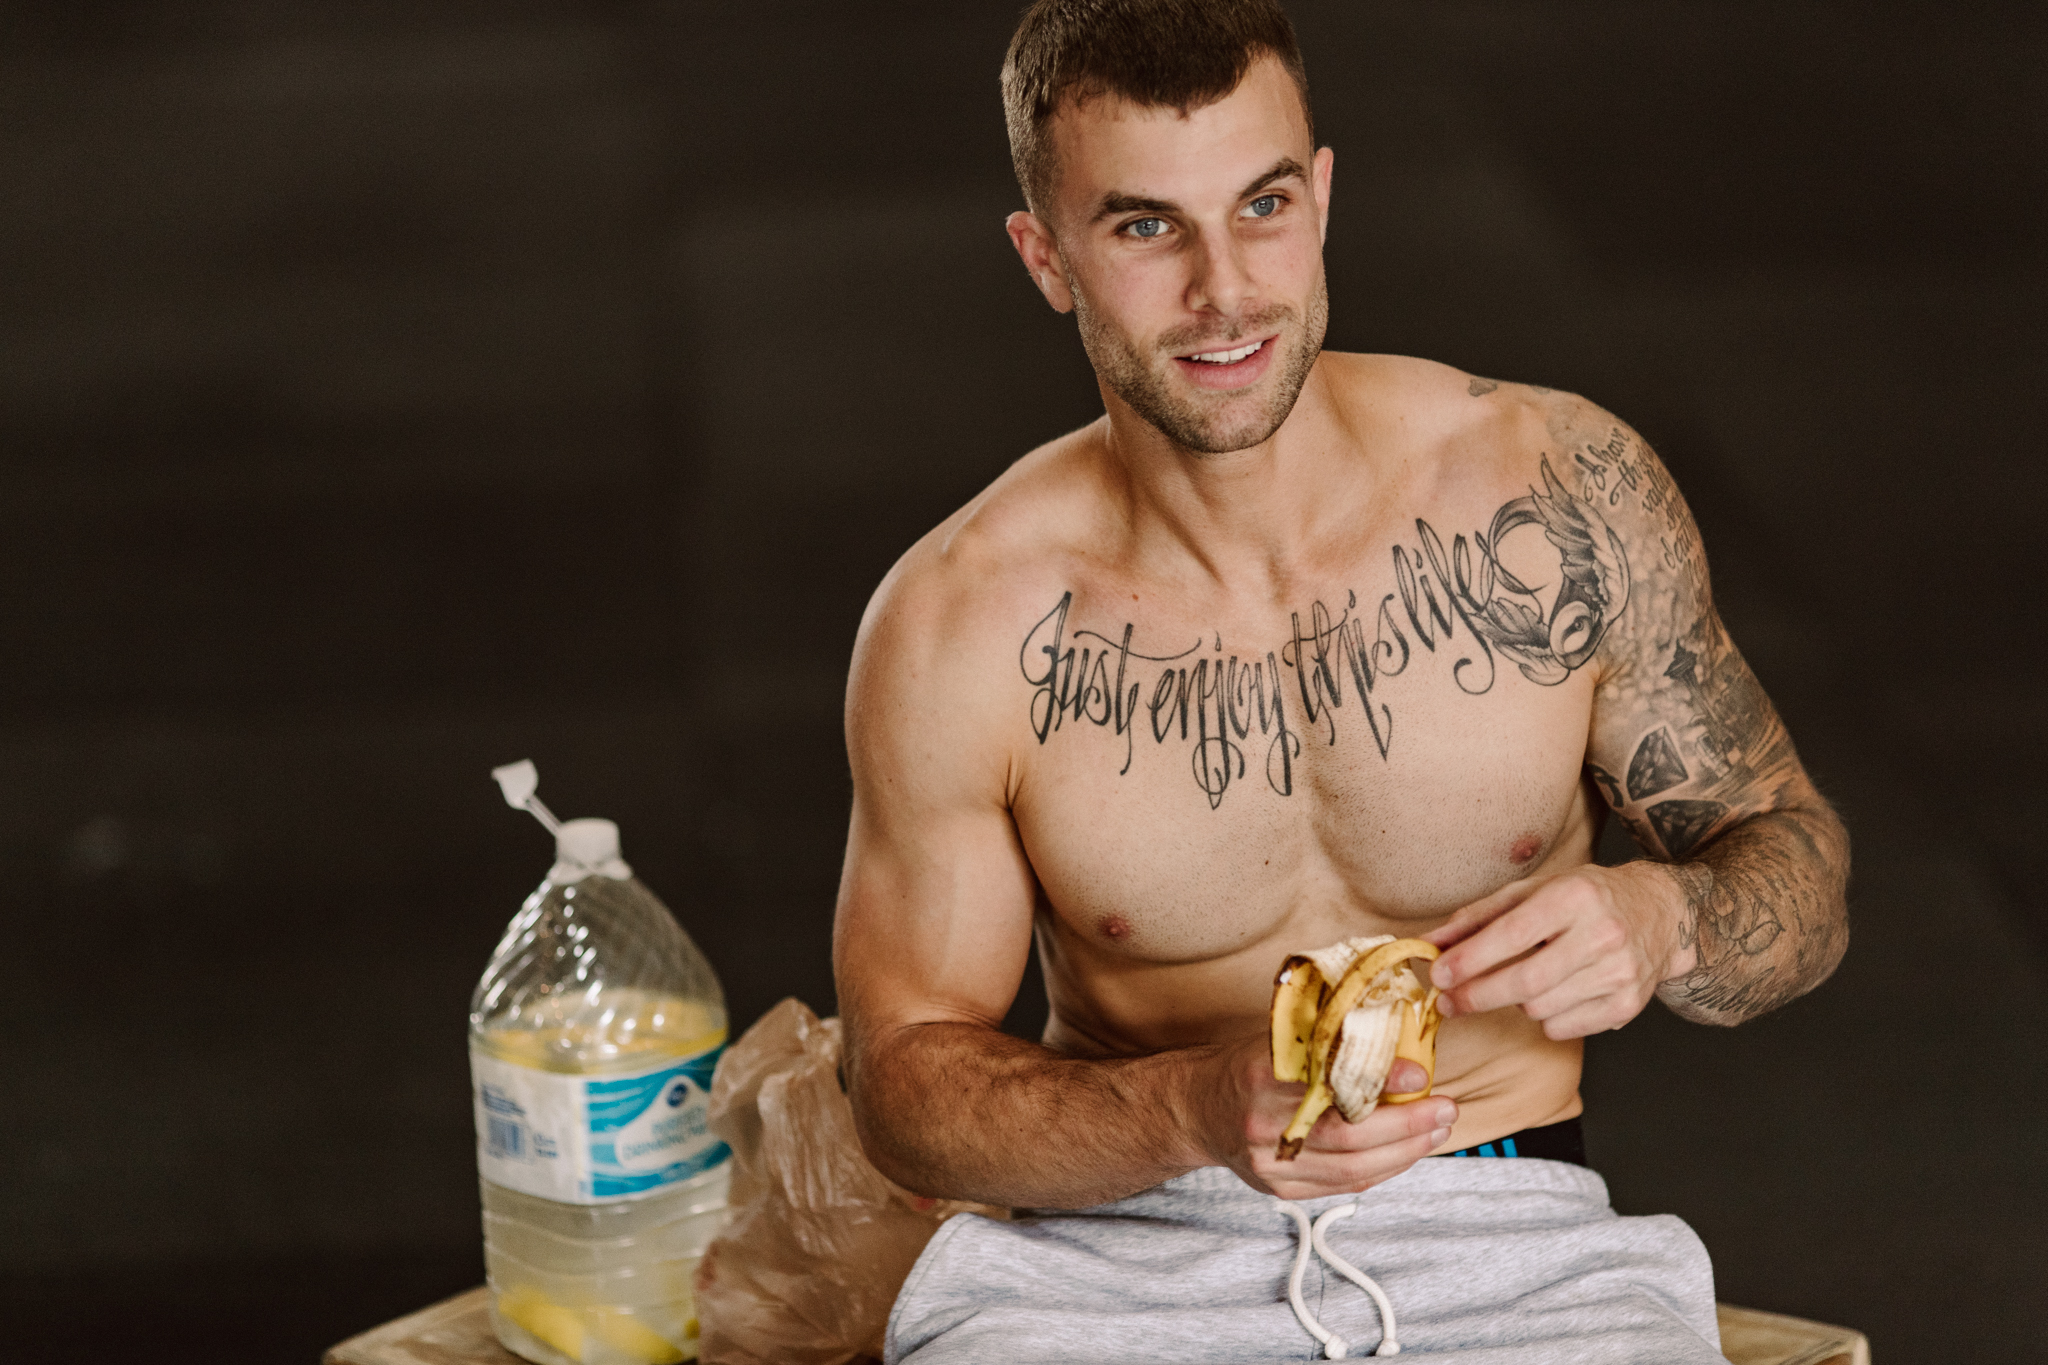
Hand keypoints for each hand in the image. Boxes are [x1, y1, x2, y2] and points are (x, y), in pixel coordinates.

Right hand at [1195, 1037, 1457, 1200]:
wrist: (1196, 1108)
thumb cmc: (1245, 1065)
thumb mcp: (1277, 1038)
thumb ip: (1326, 1039)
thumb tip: (1394, 1027)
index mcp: (1259, 1074)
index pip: (1328, 1080)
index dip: (1379, 1081)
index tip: (1420, 1071)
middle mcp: (1262, 1122)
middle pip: (1347, 1136)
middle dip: (1407, 1125)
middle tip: (1445, 1108)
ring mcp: (1270, 1162)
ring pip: (1351, 1168)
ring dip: (1404, 1152)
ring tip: (1437, 1130)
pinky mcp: (1279, 1187)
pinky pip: (1343, 1184)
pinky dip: (1382, 1169)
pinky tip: (1406, 1152)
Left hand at [1425, 862, 1691, 1039]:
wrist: (1659, 913)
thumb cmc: (1585, 898)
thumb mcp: (1533, 891)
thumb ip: (1478, 916)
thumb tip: (1429, 942)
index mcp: (1575, 896)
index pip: (1512, 934)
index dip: (1470, 959)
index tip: (1438, 975)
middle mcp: (1602, 933)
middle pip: (1525, 982)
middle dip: (1477, 996)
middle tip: (1448, 1002)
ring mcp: (1620, 972)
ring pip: (1540, 1008)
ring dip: (1514, 1003)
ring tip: (1520, 981)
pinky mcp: (1628, 1004)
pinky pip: (1562, 1028)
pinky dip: (1544, 1018)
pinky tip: (1554, 994)